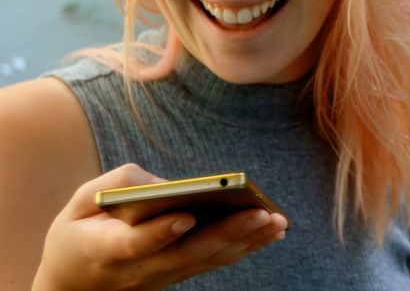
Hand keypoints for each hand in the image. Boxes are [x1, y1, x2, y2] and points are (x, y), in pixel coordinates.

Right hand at [32, 164, 287, 290]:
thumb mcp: (80, 202)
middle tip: (263, 214)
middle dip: (229, 233)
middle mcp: (138, 269)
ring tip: (278, 221)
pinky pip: (215, 262)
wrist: (72, 286)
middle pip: (187, 254)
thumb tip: (167, 186)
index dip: (160, 232)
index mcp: (105, 249)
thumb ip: (119, 186)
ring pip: (208, 261)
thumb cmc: (77, 233)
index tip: (185, 217)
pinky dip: (245, 247)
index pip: (135, 244)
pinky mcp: (177, 276)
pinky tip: (270, 231)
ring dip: (247, 241)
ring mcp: (160, 277)